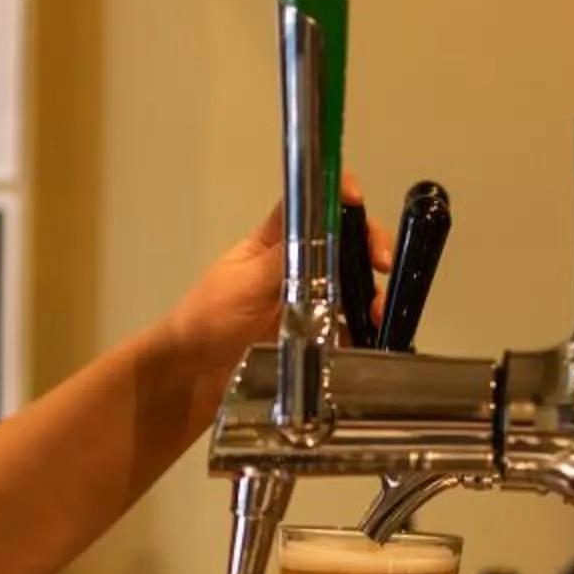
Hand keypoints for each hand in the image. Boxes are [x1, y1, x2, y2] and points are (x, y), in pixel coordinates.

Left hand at [162, 176, 392, 383]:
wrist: (190, 377)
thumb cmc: (205, 321)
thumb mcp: (242, 284)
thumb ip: (281, 260)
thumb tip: (317, 228)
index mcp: (273, 245)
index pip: (310, 207)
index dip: (337, 195)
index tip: (358, 200)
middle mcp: (296, 269)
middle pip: (344, 246)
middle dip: (370, 247)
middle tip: (382, 264)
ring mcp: (307, 305)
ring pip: (352, 287)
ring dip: (373, 294)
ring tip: (379, 312)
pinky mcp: (313, 340)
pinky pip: (348, 331)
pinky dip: (366, 332)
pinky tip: (373, 338)